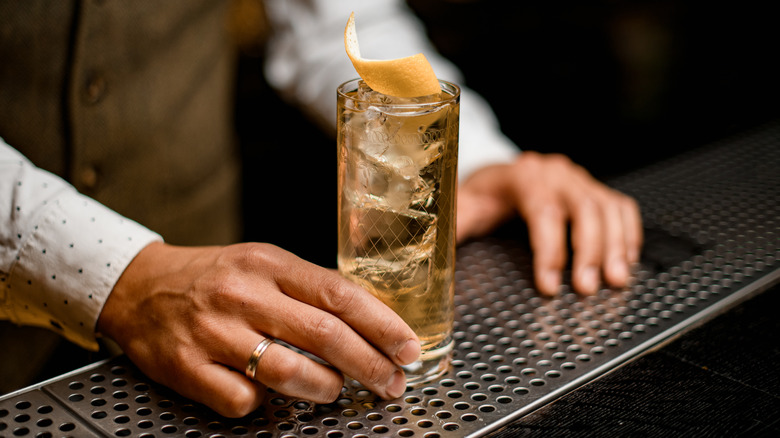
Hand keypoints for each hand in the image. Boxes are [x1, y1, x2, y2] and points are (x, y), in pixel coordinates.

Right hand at [97, 242, 419, 416]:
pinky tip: (267, 392)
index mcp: (269, 264)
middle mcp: (243, 295)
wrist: (139, 286)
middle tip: (392, 383)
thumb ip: (309, 287)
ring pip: (288, 372)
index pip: (339, 294)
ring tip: (335, 389)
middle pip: (323, 334)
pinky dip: (264, 403)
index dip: (381, 324)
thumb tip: (370, 320)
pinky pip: (242, 399)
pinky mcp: (188, 367)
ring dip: (325, 387)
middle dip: (369, 364)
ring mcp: (214, 332)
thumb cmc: (215, 277)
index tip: (408, 347)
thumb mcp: (263, 263)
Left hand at [457, 151, 642, 295]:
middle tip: (588, 288)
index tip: (549, 286)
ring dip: (616, 245)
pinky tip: (627, 259)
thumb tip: (438, 255)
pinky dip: (628, 233)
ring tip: (616, 280)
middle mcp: (556, 173)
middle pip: (584, 208)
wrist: (496, 175)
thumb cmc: (480, 196)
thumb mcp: (462, 208)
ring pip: (608, 207)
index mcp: (522, 176)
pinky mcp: (593, 189)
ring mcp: (578, 179)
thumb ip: (456, 227)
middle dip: (590, 251)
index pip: (543, 211)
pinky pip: (620, 206)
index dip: (549, 250)